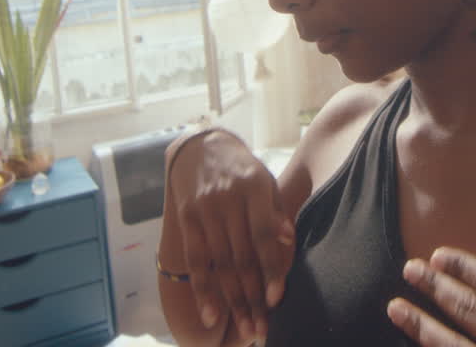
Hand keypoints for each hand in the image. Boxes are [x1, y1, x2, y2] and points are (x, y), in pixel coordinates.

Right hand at [166, 130, 295, 341]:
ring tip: (246, 330)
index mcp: (254, 188)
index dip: (271, 268)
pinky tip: (212, 316)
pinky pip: (195, 261)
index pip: (263, 234)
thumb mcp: (266, 181)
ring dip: (233, 302)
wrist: (201, 147)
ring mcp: (204, 210)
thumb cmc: (243, 171)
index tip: (276, 299)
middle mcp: (227, 200)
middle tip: (261, 329)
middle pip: (241, 256)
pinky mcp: (186, 219)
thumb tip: (288, 240)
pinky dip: (203, 291)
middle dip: (252, 297)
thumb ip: (277, 211)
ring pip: (220, 264)